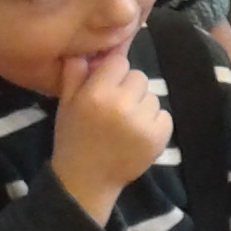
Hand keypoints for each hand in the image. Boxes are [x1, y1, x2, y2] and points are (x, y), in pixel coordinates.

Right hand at [52, 49, 173, 221]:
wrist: (86, 181)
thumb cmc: (74, 138)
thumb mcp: (66, 104)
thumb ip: (75, 74)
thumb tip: (86, 49)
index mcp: (96, 94)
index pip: (119, 62)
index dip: (113, 74)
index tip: (106, 89)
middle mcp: (120, 105)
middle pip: (139, 76)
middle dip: (129, 89)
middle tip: (116, 109)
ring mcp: (141, 122)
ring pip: (152, 96)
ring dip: (142, 107)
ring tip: (125, 125)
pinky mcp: (158, 138)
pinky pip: (164, 115)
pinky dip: (155, 124)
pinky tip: (138, 136)